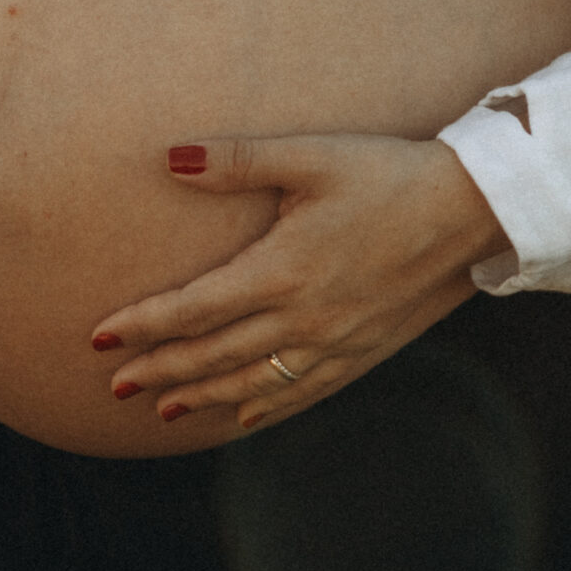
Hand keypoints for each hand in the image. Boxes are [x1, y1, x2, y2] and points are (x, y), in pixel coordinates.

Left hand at [92, 134, 509, 434]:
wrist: (470, 212)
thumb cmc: (387, 173)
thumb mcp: (310, 155)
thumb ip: (237, 161)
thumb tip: (171, 159)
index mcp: (283, 271)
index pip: (195, 308)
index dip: (145, 324)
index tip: (100, 335)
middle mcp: (303, 319)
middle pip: (214, 355)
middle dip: (160, 370)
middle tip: (114, 383)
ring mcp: (334, 343)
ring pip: (252, 381)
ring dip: (202, 396)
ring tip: (162, 408)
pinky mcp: (362, 352)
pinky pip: (301, 391)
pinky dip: (263, 405)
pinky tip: (242, 415)